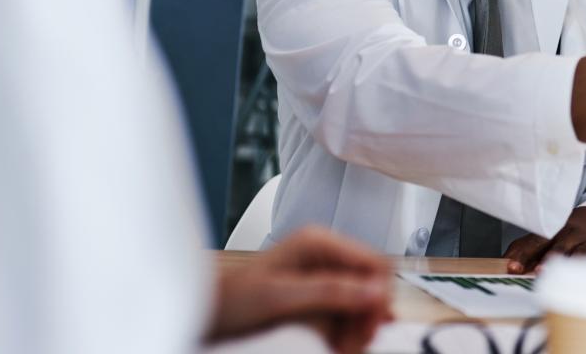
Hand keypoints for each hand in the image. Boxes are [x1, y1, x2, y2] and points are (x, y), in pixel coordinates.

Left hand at [206, 227, 393, 353]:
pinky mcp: (317, 295)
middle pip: (371, 284)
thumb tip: (375, 291)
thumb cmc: (232, 299)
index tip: (371, 325)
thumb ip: (330, 291)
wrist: (206, 313)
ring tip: (343, 348)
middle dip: (367, 316)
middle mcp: (325, 255)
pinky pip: (346, 313)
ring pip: (362, 302)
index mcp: (319, 243)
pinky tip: (338, 345)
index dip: (379, 295)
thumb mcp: (282, 296)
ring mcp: (322, 275)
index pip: (374, 263)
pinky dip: (347, 331)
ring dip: (358, 327)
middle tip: (354, 344)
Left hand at [503, 206, 585, 273]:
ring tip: (572, 268)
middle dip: (552, 257)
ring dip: (577, 259)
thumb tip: (504, 263)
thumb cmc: (564, 234)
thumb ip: (524, 249)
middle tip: (540, 271)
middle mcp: (571, 234)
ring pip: (585, 251)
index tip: (513, 267)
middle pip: (561, 245)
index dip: (524, 255)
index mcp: (552, 232)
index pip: (536, 243)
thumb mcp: (544, 237)